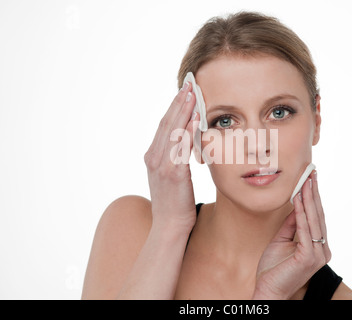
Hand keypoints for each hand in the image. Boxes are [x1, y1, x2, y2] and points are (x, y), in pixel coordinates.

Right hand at [144, 82, 199, 230]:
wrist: (169, 225)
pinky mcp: (172, 172)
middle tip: (189, 84)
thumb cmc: (175, 202)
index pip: (164, 126)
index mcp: (153, 156)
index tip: (184, 92)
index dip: (174, 107)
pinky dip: (188, 129)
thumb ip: (176, 158)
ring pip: (172, 130)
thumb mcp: (172, 176)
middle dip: (178, 102)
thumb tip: (187, 142)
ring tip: (193, 93)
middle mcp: (154, 157)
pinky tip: (196, 117)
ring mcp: (161, 164)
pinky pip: (180, 146)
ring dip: (183, 110)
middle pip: (166, 123)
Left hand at [253, 171, 331, 298]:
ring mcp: (318, 255)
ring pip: (313, 220)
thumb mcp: (282, 240)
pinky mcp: (309, 258)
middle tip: (311, 172)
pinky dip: (302, 212)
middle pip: (318, 215)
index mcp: (317, 247)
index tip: (311, 179)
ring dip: (309, 198)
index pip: (317, 217)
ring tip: (306, 180)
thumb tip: (296, 205)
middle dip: (314, 193)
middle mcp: (322, 250)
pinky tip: (299, 198)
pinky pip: (305, 229)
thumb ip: (291, 224)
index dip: (314, 197)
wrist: (268, 291)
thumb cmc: (273, 268)